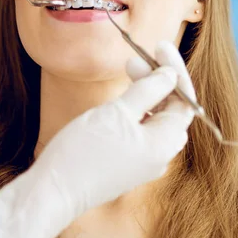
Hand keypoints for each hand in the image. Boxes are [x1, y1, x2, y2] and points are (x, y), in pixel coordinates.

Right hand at [0, 41, 195, 237]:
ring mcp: (142, 162)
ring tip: (125, 74)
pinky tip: (118, 101)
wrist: (53, 190)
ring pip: (153, 120)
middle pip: (170, 110)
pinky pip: (139, 132)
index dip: (174, 70)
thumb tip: (169, 75)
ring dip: (144, 94)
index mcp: (164, 143)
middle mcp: (159, 156)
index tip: (160, 46)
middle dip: (156, 81)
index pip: (184, 100)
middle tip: (134, 58)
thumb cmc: (83, 151)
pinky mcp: (125, 165)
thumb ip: (148, 91)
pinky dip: (134, 111)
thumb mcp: (117, 112)